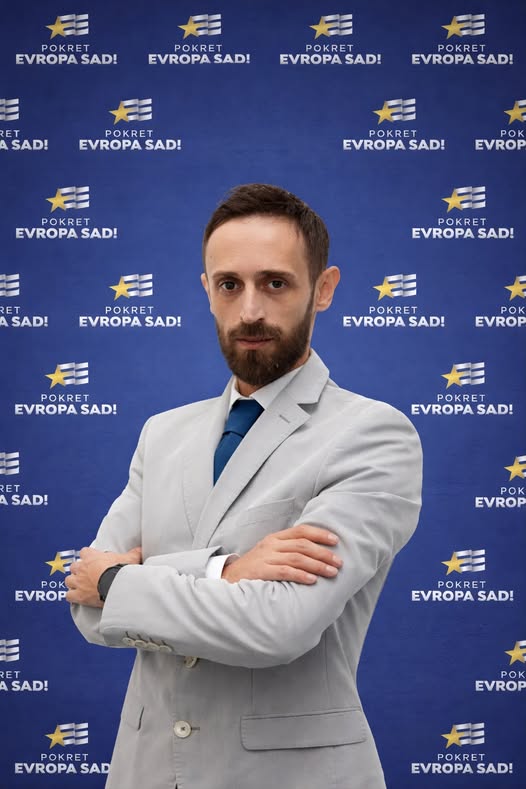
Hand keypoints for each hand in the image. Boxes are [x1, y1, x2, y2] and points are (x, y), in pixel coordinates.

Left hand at [65, 546, 141, 607]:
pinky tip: (78, 598)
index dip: (88, 556)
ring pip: (69, 580)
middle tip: (88, 575)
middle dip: (79, 570)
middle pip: (74, 566)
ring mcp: (78, 582)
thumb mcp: (129, 558)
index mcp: (91, 556)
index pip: (84, 552)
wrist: (114, 585)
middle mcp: (81, 568)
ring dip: (74, 583)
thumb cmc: (120, 570)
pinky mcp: (78, 595)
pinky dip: (72, 597)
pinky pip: (69, 596)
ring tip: (82, 586)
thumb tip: (140, 549)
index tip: (93, 560)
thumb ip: (133, 553)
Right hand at [222, 524, 341, 583]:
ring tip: (332, 572)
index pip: (301, 531)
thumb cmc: (255, 568)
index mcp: (275, 538)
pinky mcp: (261, 571)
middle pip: (302, 545)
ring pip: (297, 558)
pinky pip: (284, 571)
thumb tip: (316, 553)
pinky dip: (300, 575)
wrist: (228, 578)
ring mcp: (265, 557)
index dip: (320, 534)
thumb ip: (288, 550)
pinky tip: (312, 580)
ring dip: (317, 565)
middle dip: (323, 553)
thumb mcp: (270, 553)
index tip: (336, 540)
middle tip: (339, 562)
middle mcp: (271, 545)